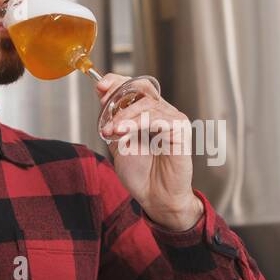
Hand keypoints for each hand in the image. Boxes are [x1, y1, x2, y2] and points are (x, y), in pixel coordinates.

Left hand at [96, 73, 202, 230]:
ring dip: (123, 115)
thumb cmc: (142, 175)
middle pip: (142, 87)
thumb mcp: (118, 142)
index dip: (117, 82)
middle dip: (119, 93)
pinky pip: (158, 117)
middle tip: (103, 106)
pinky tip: (122, 132)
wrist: (155, 198)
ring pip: (147, 103)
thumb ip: (112, 120)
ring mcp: (173, 120)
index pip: (135, 86)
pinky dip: (136, 122)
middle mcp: (162, 113)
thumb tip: (102, 97)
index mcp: (148, 114)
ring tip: (111, 130)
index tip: (99, 86)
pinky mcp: (180, 130)